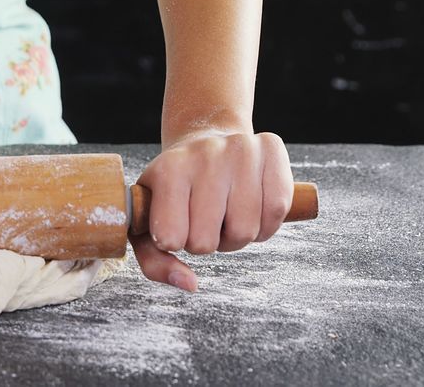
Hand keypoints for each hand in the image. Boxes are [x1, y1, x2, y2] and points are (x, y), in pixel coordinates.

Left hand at [130, 130, 293, 291]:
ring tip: (225, 214)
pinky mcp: (271, 149)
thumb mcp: (147, 219)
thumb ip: (155, 262)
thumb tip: (189, 284)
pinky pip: (276, 212)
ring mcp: (241, 149)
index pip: (171, 239)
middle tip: (202, 220)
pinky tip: (250, 209)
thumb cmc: (172, 189)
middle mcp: (205, 154)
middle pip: (208, 242)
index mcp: (167, 170)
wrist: (203, 139)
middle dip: (205, 242)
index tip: (173, 225)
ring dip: (236, 236)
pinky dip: (264, 225)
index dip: (175, 242)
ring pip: (245, 232)